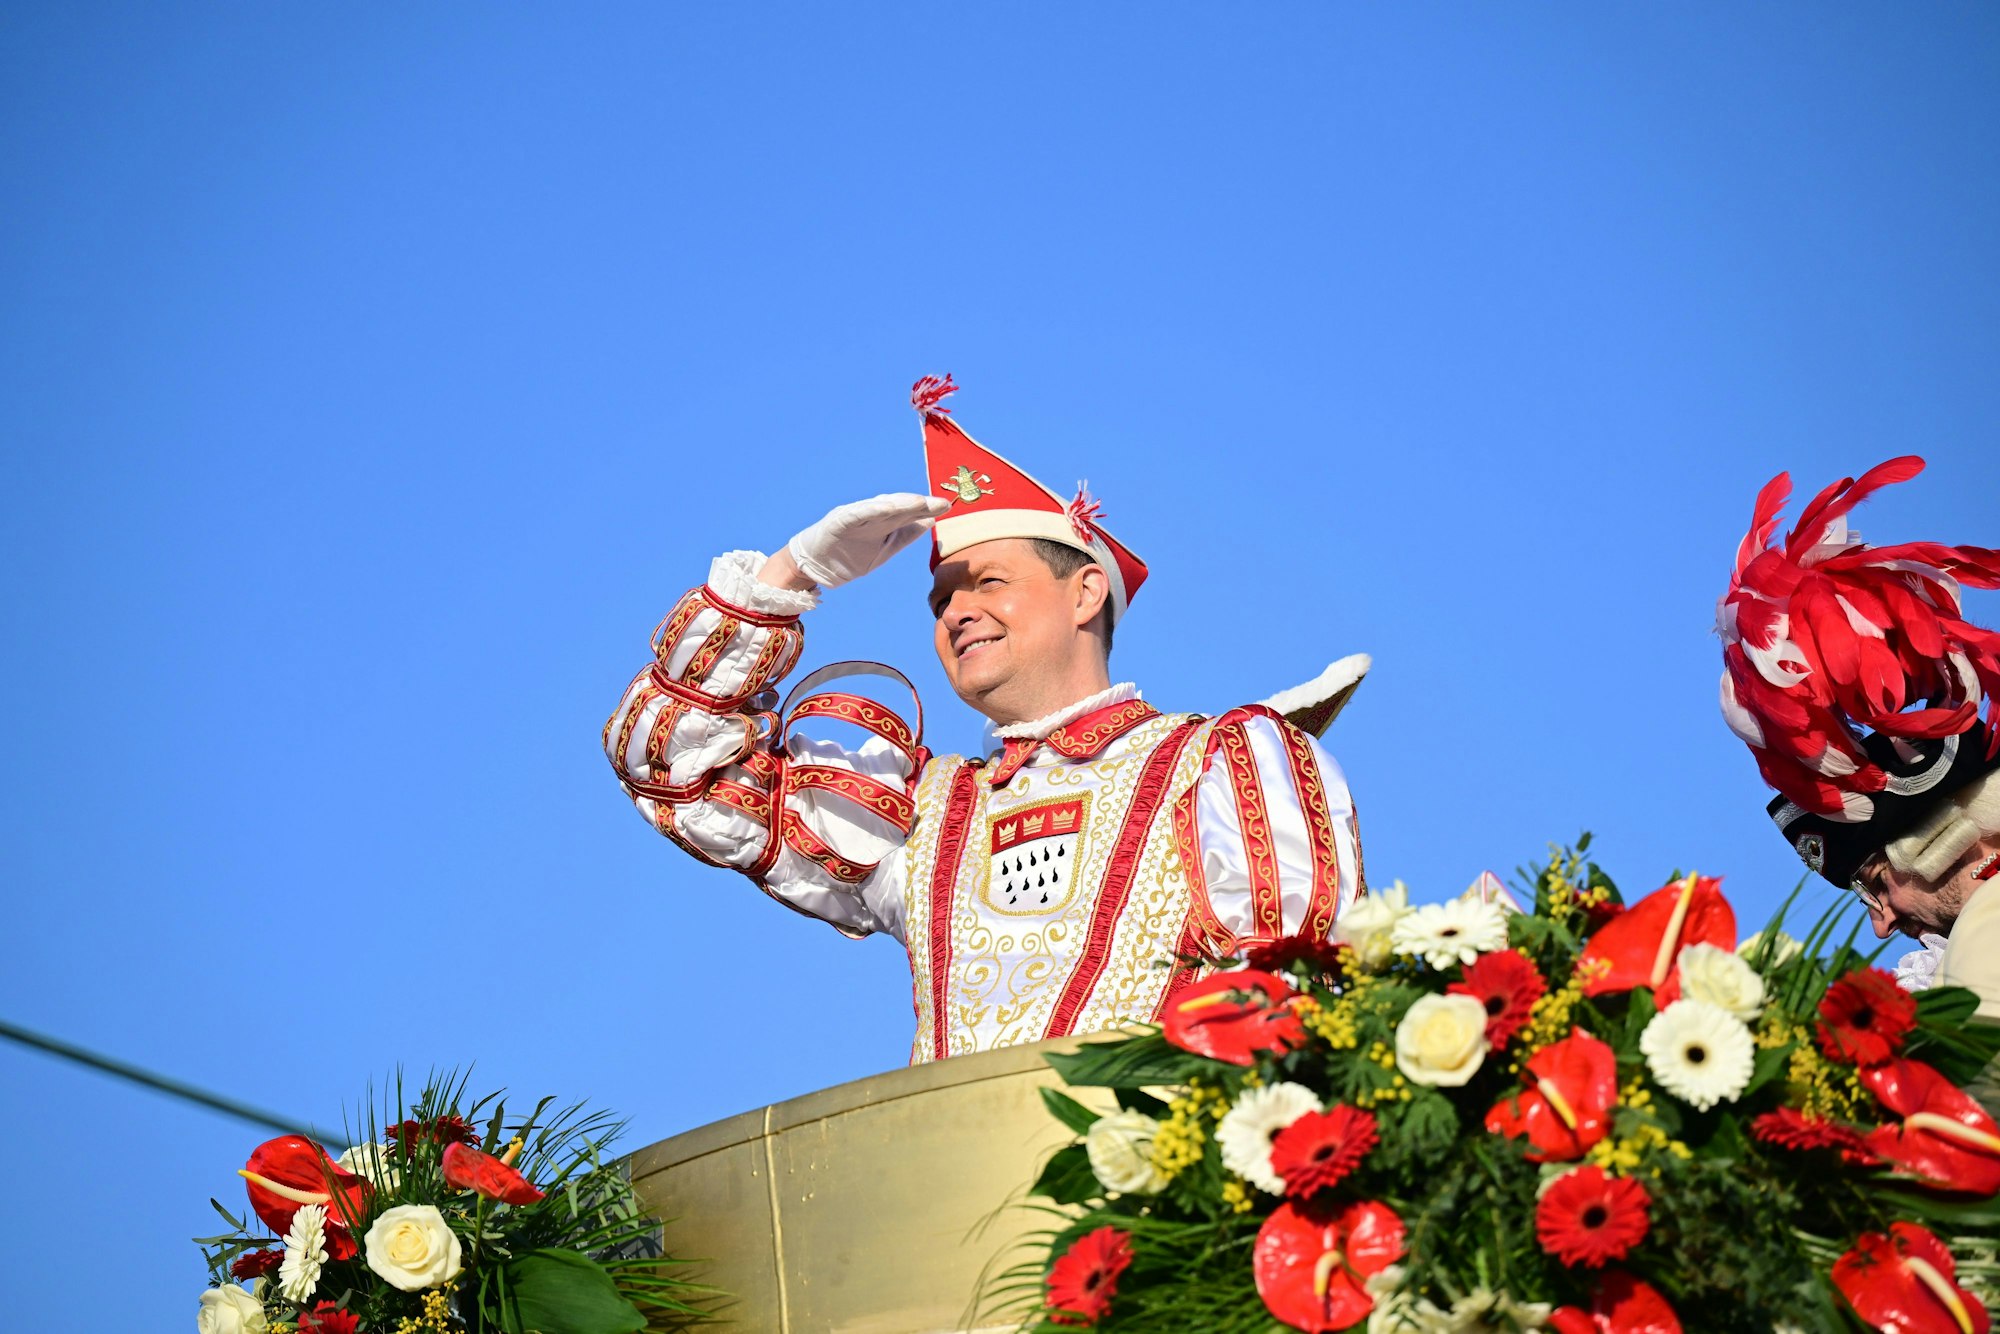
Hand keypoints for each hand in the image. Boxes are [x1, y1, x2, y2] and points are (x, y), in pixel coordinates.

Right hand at [779, 492, 950, 589]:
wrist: (812, 567)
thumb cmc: (848, 557)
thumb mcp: (883, 549)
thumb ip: (905, 535)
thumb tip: (929, 522)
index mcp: (882, 523)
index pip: (907, 513)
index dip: (926, 508)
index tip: (947, 506)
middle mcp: (870, 516)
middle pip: (897, 507)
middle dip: (918, 504)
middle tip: (941, 503)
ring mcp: (854, 517)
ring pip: (879, 507)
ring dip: (899, 503)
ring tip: (918, 501)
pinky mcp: (837, 522)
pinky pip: (855, 514)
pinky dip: (869, 509)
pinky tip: (885, 506)